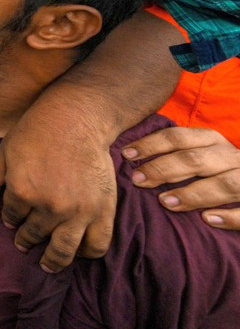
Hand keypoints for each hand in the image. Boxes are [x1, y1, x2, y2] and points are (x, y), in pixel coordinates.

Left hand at [0, 104, 115, 272]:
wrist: (76, 120)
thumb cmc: (36, 131)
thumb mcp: (5, 151)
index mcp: (22, 191)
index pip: (11, 216)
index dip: (9, 219)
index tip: (11, 221)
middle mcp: (50, 206)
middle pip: (34, 235)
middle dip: (26, 242)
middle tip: (24, 245)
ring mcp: (78, 211)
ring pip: (64, 250)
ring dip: (53, 259)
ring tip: (47, 263)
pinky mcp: (103, 210)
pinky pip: (97, 244)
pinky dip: (87, 253)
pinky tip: (78, 252)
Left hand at [124, 127, 239, 228]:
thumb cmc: (217, 173)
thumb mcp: (201, 157)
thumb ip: (177, 155)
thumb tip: (132, 159)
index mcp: (214, 142)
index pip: (179, 137)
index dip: (151, 144)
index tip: (127, 155)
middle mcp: (233, 156)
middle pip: (197, 159)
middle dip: (164, 169)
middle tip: (138, 180)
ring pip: (225, 184)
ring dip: (194, 193)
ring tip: (165, 202)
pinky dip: (230, 216)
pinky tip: (207, 219)